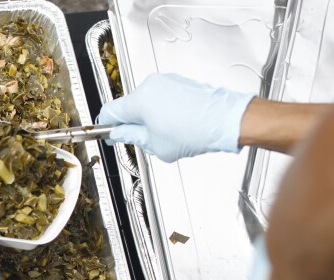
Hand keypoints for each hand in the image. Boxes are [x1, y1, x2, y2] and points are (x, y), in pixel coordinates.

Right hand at [99, 73, 255, 161]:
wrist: (227, 120)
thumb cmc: (196, 131)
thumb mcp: (155, 144)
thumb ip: (131, 136)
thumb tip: (119, 133)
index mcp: (139, 100)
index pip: (110, 111)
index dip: (107, 126)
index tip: (109, 135)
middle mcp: (150, 85)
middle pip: (128, 106)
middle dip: (132, 124)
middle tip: (144, 141)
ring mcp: (166, 81)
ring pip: (145, 102)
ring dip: (149, 118)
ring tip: (167, 134)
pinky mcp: (179, 82)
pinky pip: (161, 97)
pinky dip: (163, 111)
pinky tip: (177, 125)